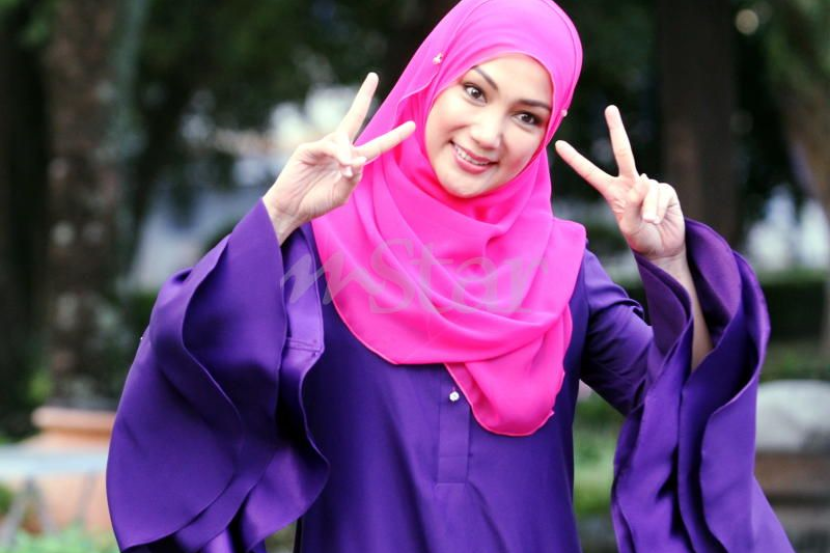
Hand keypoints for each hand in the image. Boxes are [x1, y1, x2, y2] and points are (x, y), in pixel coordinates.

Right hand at [263, 73, 415, 243]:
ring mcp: (322, 148)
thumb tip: (360, 159)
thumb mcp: (341, 194)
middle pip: (354, 119)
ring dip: (347, 153)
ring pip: (342, 138)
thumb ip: (353, 178)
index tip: (412, 125)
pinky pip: (328, 146)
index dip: (394, 136)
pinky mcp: (307, 149)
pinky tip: (341, 164)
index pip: (377, 146)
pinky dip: (337, 154)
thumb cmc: (316, 203)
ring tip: (346, 170)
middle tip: (373, 77)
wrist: (291, 210)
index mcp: (351, 161)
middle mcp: (338, 150)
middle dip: (362, 97)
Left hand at [554, 106, 685, 262]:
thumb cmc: (642, 239)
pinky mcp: (665, 190)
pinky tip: (659, 218)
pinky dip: (658, 208)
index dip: (575, 159)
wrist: (664, 248)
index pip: (590, 172)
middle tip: (610, 108)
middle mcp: (629, 183)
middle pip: (623, 151)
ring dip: (648, 209)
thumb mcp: (631, 228)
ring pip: (647, 188)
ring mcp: (648, 185)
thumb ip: (633, 207)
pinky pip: (660, 194)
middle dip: (617, 129)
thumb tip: (642, 181)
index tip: (559, 145)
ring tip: (649, 223)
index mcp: (612, 192)